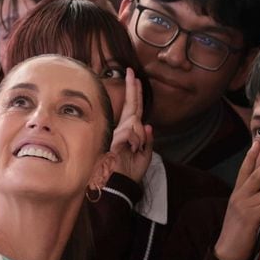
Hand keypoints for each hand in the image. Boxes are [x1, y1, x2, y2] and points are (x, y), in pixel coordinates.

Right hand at [108, 69, 153, 183]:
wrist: (119, 187)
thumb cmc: (129, 174)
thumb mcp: (145, 157)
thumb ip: (147, 141)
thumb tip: (148, 124)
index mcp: (129, 134)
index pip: (133, 110)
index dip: (135, 94)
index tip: (136, 78)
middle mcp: (121, 131)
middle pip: (130, 107)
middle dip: (132, 89)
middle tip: (131, 72)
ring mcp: (115, 135)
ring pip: (134, 122)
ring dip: (139, 135)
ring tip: (136, 149)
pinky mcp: (112, 141)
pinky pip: (129, 132)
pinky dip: (135, 140)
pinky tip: (133, 148)